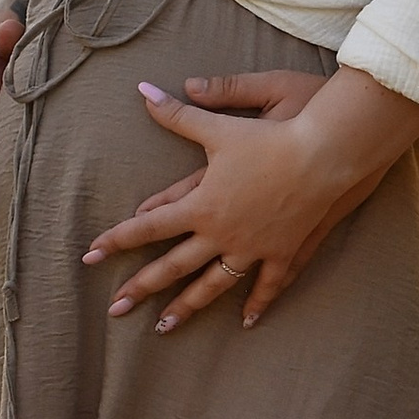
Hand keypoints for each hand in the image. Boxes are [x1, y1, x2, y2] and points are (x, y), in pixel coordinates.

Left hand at [82, 64, 418, 329]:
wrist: (328, 155)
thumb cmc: (275, 136)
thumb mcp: (221, 123)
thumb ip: (179, 113)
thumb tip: (142, 91)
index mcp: (202, 204)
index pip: (149, 226)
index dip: (118, 240)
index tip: (91, 256)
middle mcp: (223, 233)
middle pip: (174, 265)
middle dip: (142, 287)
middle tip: (115, 309)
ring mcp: (254, 248)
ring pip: (214, 284)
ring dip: (188, 306)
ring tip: (165, 327)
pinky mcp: (284, 252)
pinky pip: (267, 284)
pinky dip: (257, 302)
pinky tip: (247, 322)